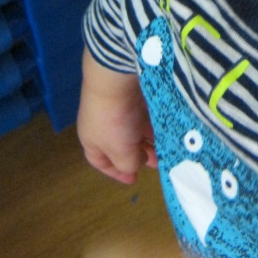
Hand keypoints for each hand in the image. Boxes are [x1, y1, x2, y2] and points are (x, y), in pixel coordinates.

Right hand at [76, 51, 156, 183]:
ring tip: (166, 146)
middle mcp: (102, 123)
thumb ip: (128, 164)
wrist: (116, 78)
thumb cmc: (114, 121)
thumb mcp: (120, 152)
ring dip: (148, 139)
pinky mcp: (130, 92)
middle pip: (120, 144)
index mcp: (91, 140)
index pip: (100, 161)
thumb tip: (135, 164)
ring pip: (133, 128)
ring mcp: (116, 106)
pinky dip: (152, 122)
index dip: (116, 172)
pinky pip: (142, 112)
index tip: (133, 179)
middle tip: (157, 162)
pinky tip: (165, 127)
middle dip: (138, 155)